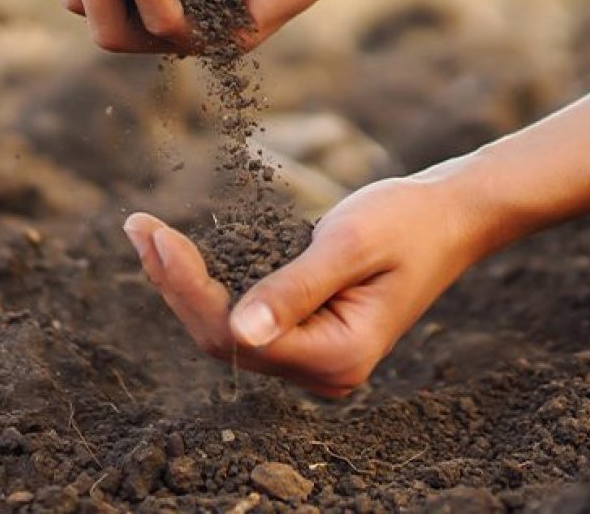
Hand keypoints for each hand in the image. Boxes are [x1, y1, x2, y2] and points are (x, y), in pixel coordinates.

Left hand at [119, 175, 493, 396]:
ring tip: (146, 234)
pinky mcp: (310, 338)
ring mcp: (317, 360)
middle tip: (138, 227)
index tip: (152, 235)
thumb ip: (294, 289)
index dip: (187, 288)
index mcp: (339, 356)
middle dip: (176, 285)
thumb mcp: (349, 245)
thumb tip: (238, 332)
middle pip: (225, 340)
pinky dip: (211, 286)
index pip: (238, 335)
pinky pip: (247, 321)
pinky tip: (179, 255)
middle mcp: (325, 372)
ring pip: (230, 333)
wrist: (451, 217)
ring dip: (186, 286)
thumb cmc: (407, 221)